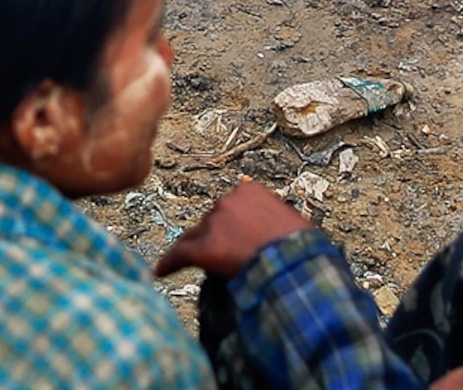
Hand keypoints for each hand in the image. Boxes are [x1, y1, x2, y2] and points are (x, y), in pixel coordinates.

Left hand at [153, 179, 310, 280]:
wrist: (298, 266)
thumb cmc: (303, 249)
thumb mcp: (293, 222)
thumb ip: (274, 218)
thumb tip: (274, 228)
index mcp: (249, 191)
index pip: (228, 207)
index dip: (227, 225)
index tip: (228, 236)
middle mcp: (227, 202)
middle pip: (210, 221)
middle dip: (214, 237)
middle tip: (222, 257)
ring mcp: (214, 224)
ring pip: (195, 237)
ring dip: (198, 250)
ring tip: (195, 265)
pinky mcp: (204, 248)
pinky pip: (179, 255)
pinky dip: (169, 263)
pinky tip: (160, 272)